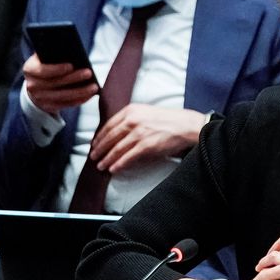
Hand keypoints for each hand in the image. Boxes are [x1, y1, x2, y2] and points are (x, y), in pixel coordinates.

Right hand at [22, 54, 98, 114]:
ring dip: (80, 92)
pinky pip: (66, 104)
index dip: (57, 69)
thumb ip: (52, 52)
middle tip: (88, 73)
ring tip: (94, 86)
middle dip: (73, 78)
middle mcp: (32, 86)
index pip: (43, 70)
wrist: (36, 84)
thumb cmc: (45, 65)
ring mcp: (39, 99)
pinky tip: (90, 95)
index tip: (71, 65)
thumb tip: (71, 50)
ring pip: (63, 96)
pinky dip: (79, 100)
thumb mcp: (44, 56)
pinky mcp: (48, 107)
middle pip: (55, 83)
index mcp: (29, 69)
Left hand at [90, 104, 205, 173]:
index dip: (100, 136)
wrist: (186, 125)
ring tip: (101, 166)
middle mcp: (133, 120)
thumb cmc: (169, 119)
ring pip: (117, 149)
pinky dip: (119, 164)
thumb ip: (132, 119)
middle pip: (110, 137)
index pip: (109, 125)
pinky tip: (113, 169)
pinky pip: (128, 157)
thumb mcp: (146, 112)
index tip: (95, 144)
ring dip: (107, 159)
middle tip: (93, 157)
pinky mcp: (146, 145)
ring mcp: (139, 133)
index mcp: (131, 110)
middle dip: (100, 149)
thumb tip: (118, 133)